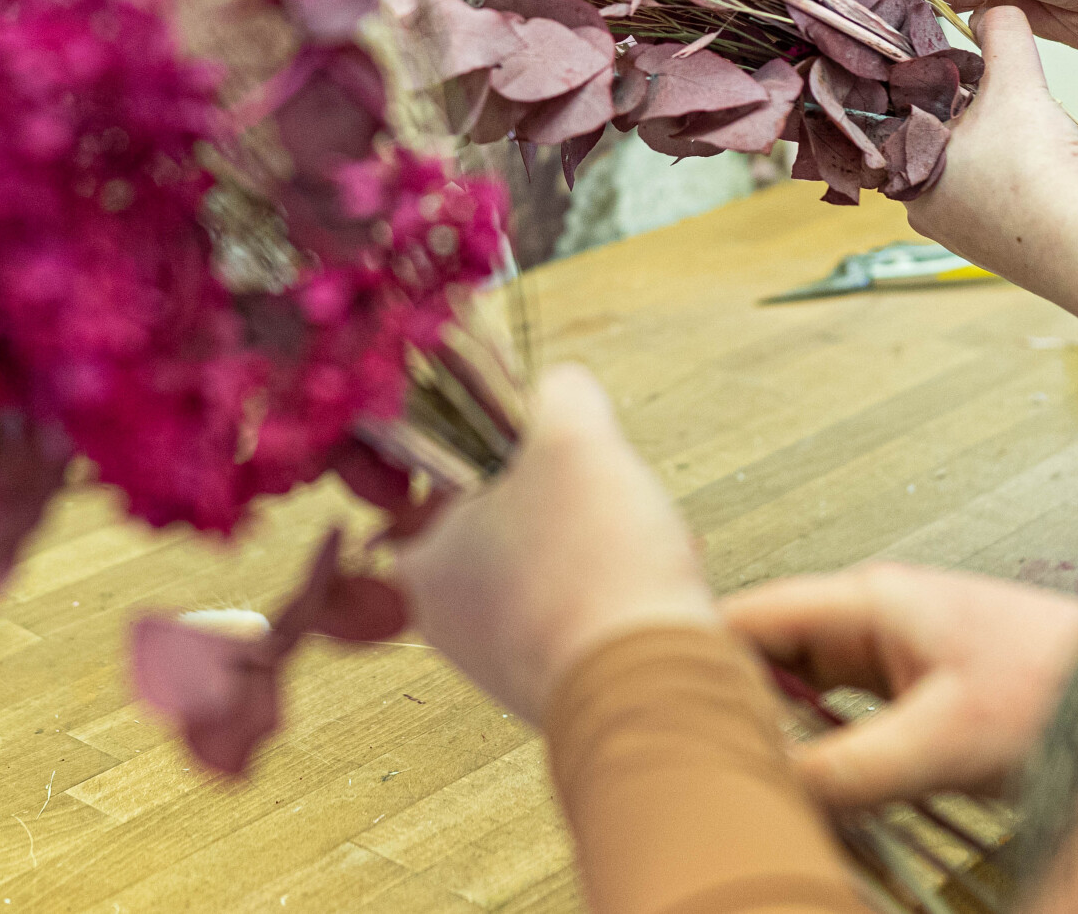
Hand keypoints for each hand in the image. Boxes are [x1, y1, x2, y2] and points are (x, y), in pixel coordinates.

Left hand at [397, 366, 715, 725]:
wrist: (655, 689)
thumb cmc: (592, 561)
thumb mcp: (571, 433)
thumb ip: (559, 392)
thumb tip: (561, 388)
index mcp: (421, 561)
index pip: (437, 477)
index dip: (494, 443)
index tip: (536, 439)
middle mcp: (449, 622)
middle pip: (506, 520)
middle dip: (562, 496)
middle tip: (598, 484)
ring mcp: (505, 662)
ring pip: (552, 566)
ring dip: (598, 540)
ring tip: (638, 531)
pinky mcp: (562, 689)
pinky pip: (586, 612)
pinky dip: (619, 588)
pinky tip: (655, 576)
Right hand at [722, 563, 1077, 805]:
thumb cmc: (1061, 683)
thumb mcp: (942, 738)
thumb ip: (850, 766)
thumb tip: (774, 787)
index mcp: (869, 601)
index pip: (750, 618)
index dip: (701, 661)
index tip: (670, 711)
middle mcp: (873, 618)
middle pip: (770, 660)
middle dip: (743, 711)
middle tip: (715, 765)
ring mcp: (894, 654)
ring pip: (805, 696)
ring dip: (787, 739)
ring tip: (764, 785)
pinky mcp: (917, 692)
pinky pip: (844, 719)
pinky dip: (826, 753)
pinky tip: (823, 792)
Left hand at [900, 3, 1077, 316]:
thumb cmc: (1034, 171)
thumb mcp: (1016, 84)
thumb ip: (1002, 36)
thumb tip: (995, 8)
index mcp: (907, 169)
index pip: (919, 110)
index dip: (958, 87)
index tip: (987, 79)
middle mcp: (926, 209)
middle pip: (964, 137)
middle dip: (1010, 116)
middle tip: (1038, 109)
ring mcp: (962, 234)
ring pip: (994, 166)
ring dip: (1034, 143)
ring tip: (1066, 136)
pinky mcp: (1002, 250)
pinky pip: (1015, 197)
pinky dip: (1044, 177)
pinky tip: (1075, 165)